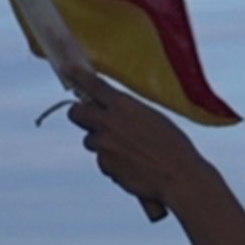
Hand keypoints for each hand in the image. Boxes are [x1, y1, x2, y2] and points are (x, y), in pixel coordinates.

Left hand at [67, 82, 202, 217]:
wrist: (178, 176)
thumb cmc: (173, 146)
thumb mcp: (152, 117)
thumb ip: (128, 112)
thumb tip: (113, 112)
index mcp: (124, 105)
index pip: (94, 85)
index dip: (78, 75)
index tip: (67, 68)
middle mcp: (109, 122)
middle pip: (76, 113)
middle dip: (80, 115)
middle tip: (90, 120)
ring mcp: (104, 144)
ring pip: (91, 140)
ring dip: (103, 144)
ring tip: (130, 151)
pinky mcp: (104, 165)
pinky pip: (102, 161)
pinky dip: (113, 164)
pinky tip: (134, 166)